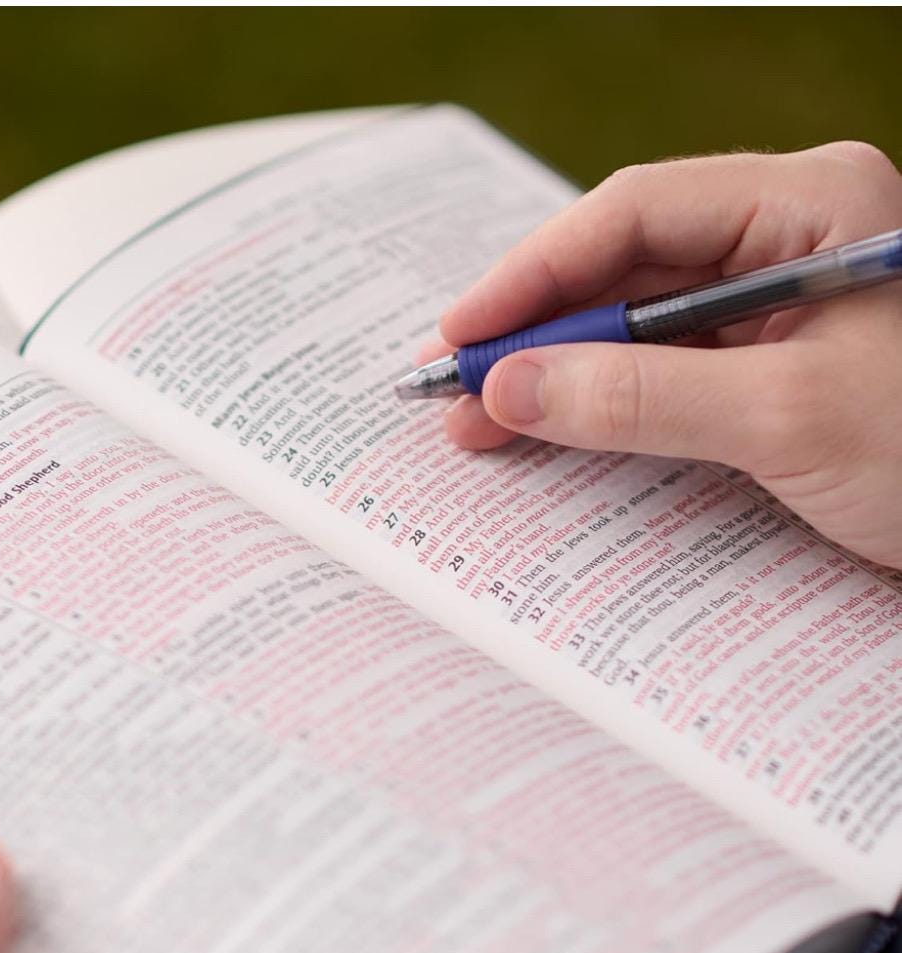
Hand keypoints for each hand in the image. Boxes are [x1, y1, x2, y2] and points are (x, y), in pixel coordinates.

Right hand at [436, 141, 901, 568]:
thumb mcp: (788, 419)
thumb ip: (643, 398)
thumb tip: (510, 389)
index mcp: (812, 206)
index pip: (638, 214)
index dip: (537, 272)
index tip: (465, 333)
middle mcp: (790, 240)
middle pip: (627, 268)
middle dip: (538, 330)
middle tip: (455, 390)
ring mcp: (781, 307)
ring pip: (638, 325)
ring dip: (561, 373)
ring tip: (483, 424)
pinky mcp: (772, 370)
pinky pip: (667, 374)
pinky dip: (607, 405)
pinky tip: (555, 432)